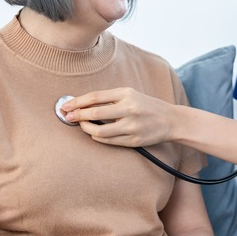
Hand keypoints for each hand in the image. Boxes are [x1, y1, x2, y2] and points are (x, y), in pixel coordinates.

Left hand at [60, 87, 175, 146]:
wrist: (170, 120)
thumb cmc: (146, 105)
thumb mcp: (130, 95)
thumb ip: (109, 98)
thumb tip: (83, 104)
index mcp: (127, 94)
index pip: (96, 97)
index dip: (78, 102)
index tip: (66, 105)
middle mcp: (129, 109)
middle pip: (95, 114)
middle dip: (78, 116)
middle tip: (68, 116)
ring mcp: (131, 126)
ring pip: (99, 131)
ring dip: (86, 129)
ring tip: (82, 125)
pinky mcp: (133, 140)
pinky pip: (108, 141)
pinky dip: (97, 137)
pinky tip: (94, 133)